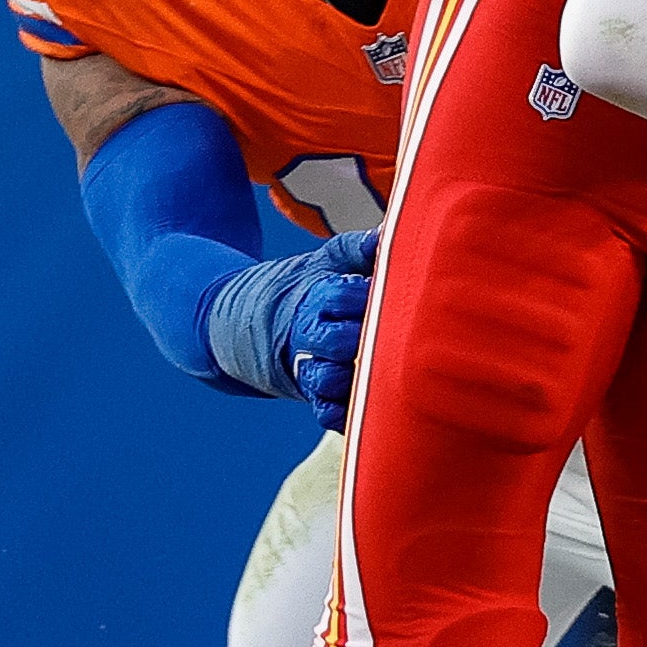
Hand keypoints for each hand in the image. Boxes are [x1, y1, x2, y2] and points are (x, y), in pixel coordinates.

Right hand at [204, 228, 378, 426]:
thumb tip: (388, 232)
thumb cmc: (308, 288)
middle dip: (365, 338)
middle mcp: (309, 335)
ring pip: (329, 380)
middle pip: (338, 341)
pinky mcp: (312, 395)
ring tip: (382, 369)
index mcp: (315, 297)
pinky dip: (345, 413)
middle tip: (394, 334)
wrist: (252, 321)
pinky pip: (326, 412)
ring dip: (355, 378)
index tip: (383, 291)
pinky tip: (371, 405)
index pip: (340, 296)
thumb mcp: (327, 261)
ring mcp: (308, 367)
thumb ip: (358, 248)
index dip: (364, 295)